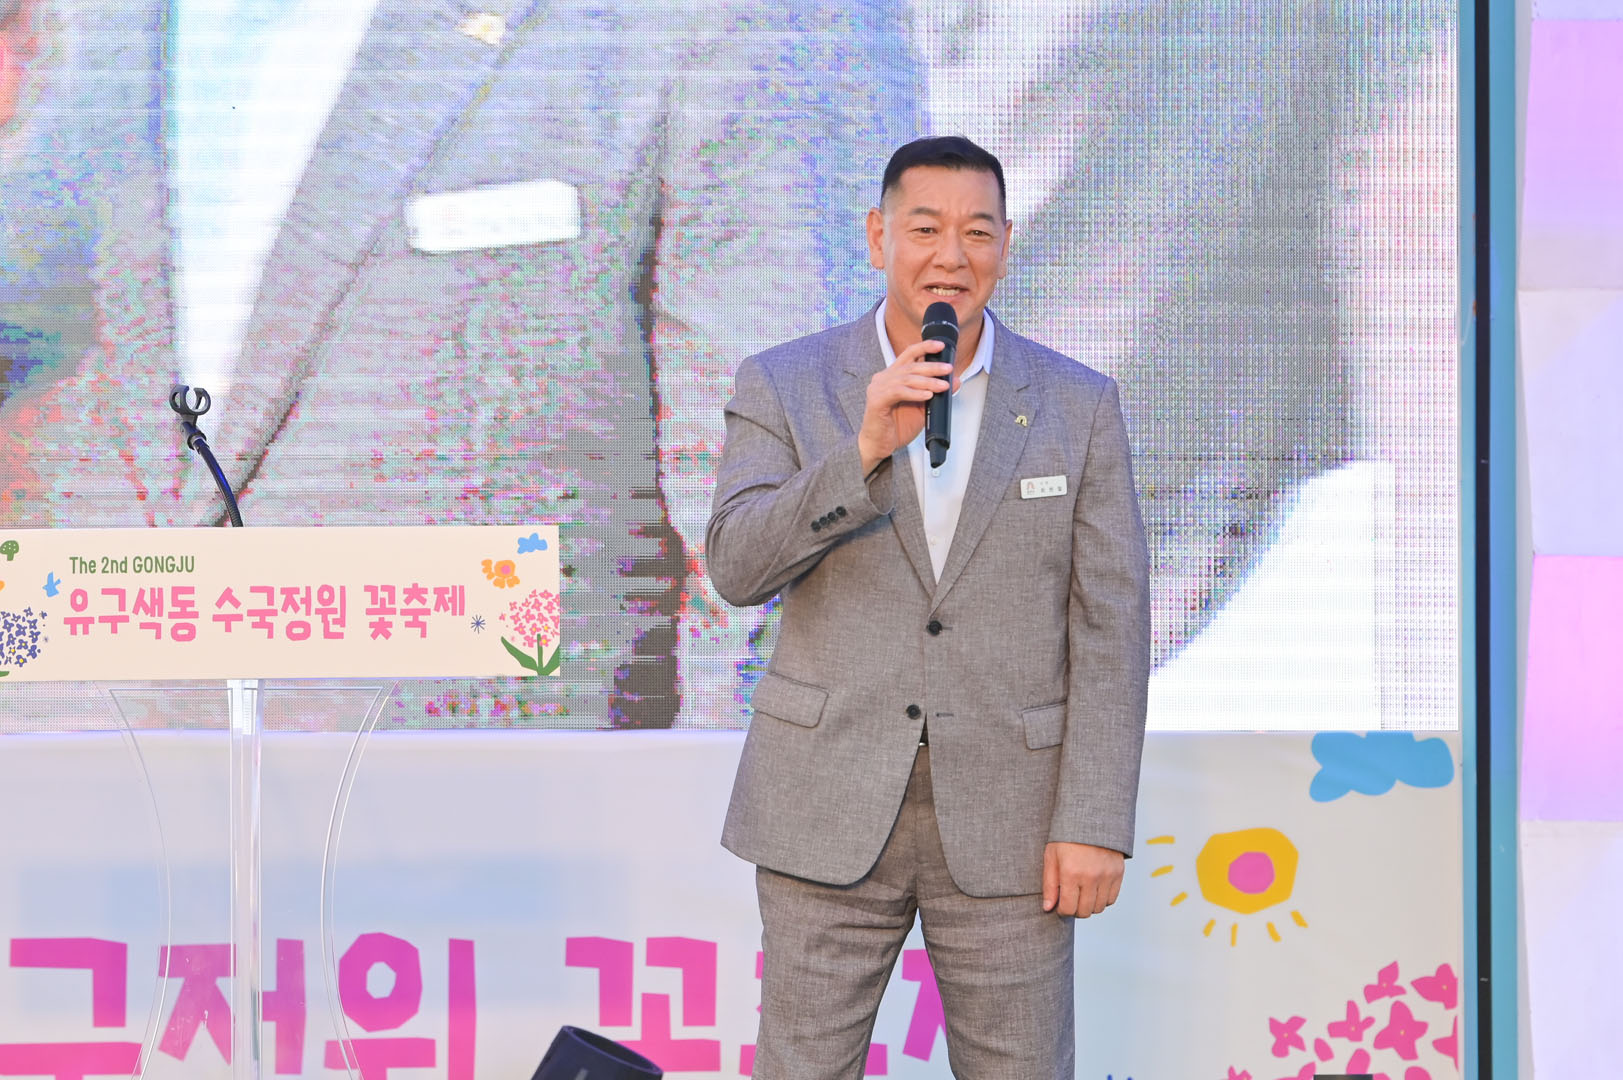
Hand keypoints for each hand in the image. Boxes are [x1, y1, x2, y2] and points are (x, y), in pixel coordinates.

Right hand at [856, 339, 956, 473]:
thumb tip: (955, 381)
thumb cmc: (896, 426)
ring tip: (942, 386)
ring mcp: (878, 388)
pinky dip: (915, 393)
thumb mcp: (922, 407)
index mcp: (893, 376)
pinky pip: (898, 392)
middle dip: (932, 366)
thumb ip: (936, 392)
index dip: (924, 347)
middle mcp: (884, 378)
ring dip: (927, 381)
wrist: (879, 445)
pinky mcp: (877, 400)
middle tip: (948, 369)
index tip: (941, 346)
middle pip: (910, 365)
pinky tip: (927, 396)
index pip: (908, 354)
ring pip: (906, 378)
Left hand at [1042, 841, 1123, 917]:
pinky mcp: (1118, 873)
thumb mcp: (1051, 857)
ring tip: (1082, 894)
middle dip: (1075, 909)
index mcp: (1071, 872)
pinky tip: (1094, 889)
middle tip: (1071, 900)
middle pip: (1084, 911)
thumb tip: (1048, 907)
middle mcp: (1091, 876)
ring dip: (1089, 905)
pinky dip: (1103, 899)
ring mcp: (1106, 875)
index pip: (1068, 908)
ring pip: (1099, 907)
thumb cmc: (1068, 836)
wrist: (1091, 820)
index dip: (1062, 911)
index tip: (1060, 905)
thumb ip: (1049, 885)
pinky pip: (1112, 899)